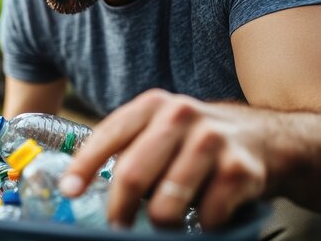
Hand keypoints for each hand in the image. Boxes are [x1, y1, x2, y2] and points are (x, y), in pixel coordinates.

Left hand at [59, 89, 269, 229]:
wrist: (262, 137)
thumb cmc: (195, 139)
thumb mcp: (159, 129)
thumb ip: (127, 147)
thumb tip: (81, 183)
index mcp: (152, 105)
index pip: (108, 136)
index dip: (84, 166)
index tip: (69, 191)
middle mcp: (180, 115)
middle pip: (132, 174)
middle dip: (118, 209)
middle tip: (116, 226)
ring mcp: (212, 140)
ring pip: (166, 203)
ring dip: (159, 223)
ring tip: (162, 223)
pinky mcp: (239, 169)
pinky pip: (206, 215)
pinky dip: (200, 225)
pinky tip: (204, 215)